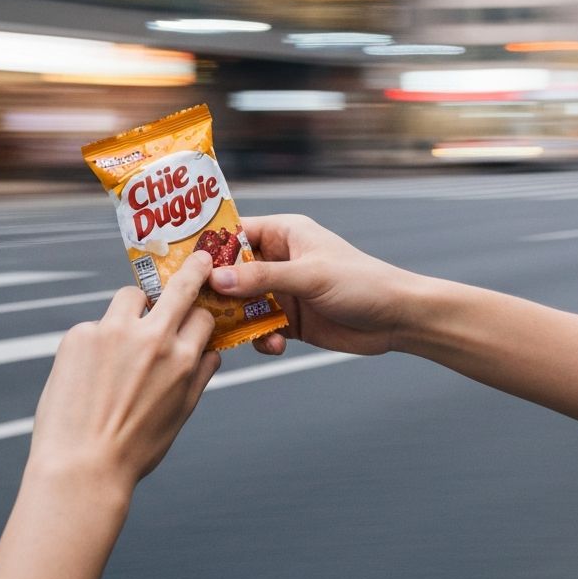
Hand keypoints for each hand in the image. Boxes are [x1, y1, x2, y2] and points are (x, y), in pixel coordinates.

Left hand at [28, 250, 219, 496]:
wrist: (80, 466)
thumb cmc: (132, 450)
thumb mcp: (179, 416)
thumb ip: (199, 378)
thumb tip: (212, 353)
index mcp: (181, 359)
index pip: (203, 316)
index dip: (201, 316)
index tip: (197, 312)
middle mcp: (151, 338)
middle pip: (179, 286)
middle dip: (192, 269)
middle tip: (196, 259)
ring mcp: (112, 332)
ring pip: (130, 297)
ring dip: (133, 309)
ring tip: (123, 338)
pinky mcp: (79, 334)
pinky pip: (95, 325)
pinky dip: (97, 341)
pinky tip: (90, 372)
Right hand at [209, 214, 418, 358]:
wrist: (397, 319)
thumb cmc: (361, 283)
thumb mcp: (309, 276)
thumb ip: (262, 278)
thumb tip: (217, 278)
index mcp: (284, 234)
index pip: (235, 232)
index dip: (208, 245)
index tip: (180, 262)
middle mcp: (279, 260)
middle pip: (231, 271)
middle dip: (215, 289)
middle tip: (192, 305)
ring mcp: (282, 290)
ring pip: (241, 303)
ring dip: (236, 319)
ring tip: (232, 333)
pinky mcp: (289, 319)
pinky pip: (259, 327)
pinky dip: (258, 338)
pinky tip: (271, 346)